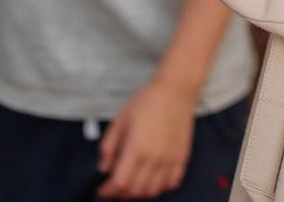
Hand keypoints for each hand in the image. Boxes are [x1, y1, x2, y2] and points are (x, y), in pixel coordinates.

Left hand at [97, 75, 196, 198]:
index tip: (101, 189)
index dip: (108, 190)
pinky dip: (160, 188)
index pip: (120, 182)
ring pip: (153, 190)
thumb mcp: (119, 120)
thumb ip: (108, 146)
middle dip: (120, 193)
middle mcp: (154, 158)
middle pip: (135, 190)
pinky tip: (152, 181)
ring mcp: (170, 160)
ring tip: (132, 185)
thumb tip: (104, 169)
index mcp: (136, 148)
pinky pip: (171, 183)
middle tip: (114, 187)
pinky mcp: (182, 158)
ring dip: (139, 193)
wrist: (175, 91)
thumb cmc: (145, 102)